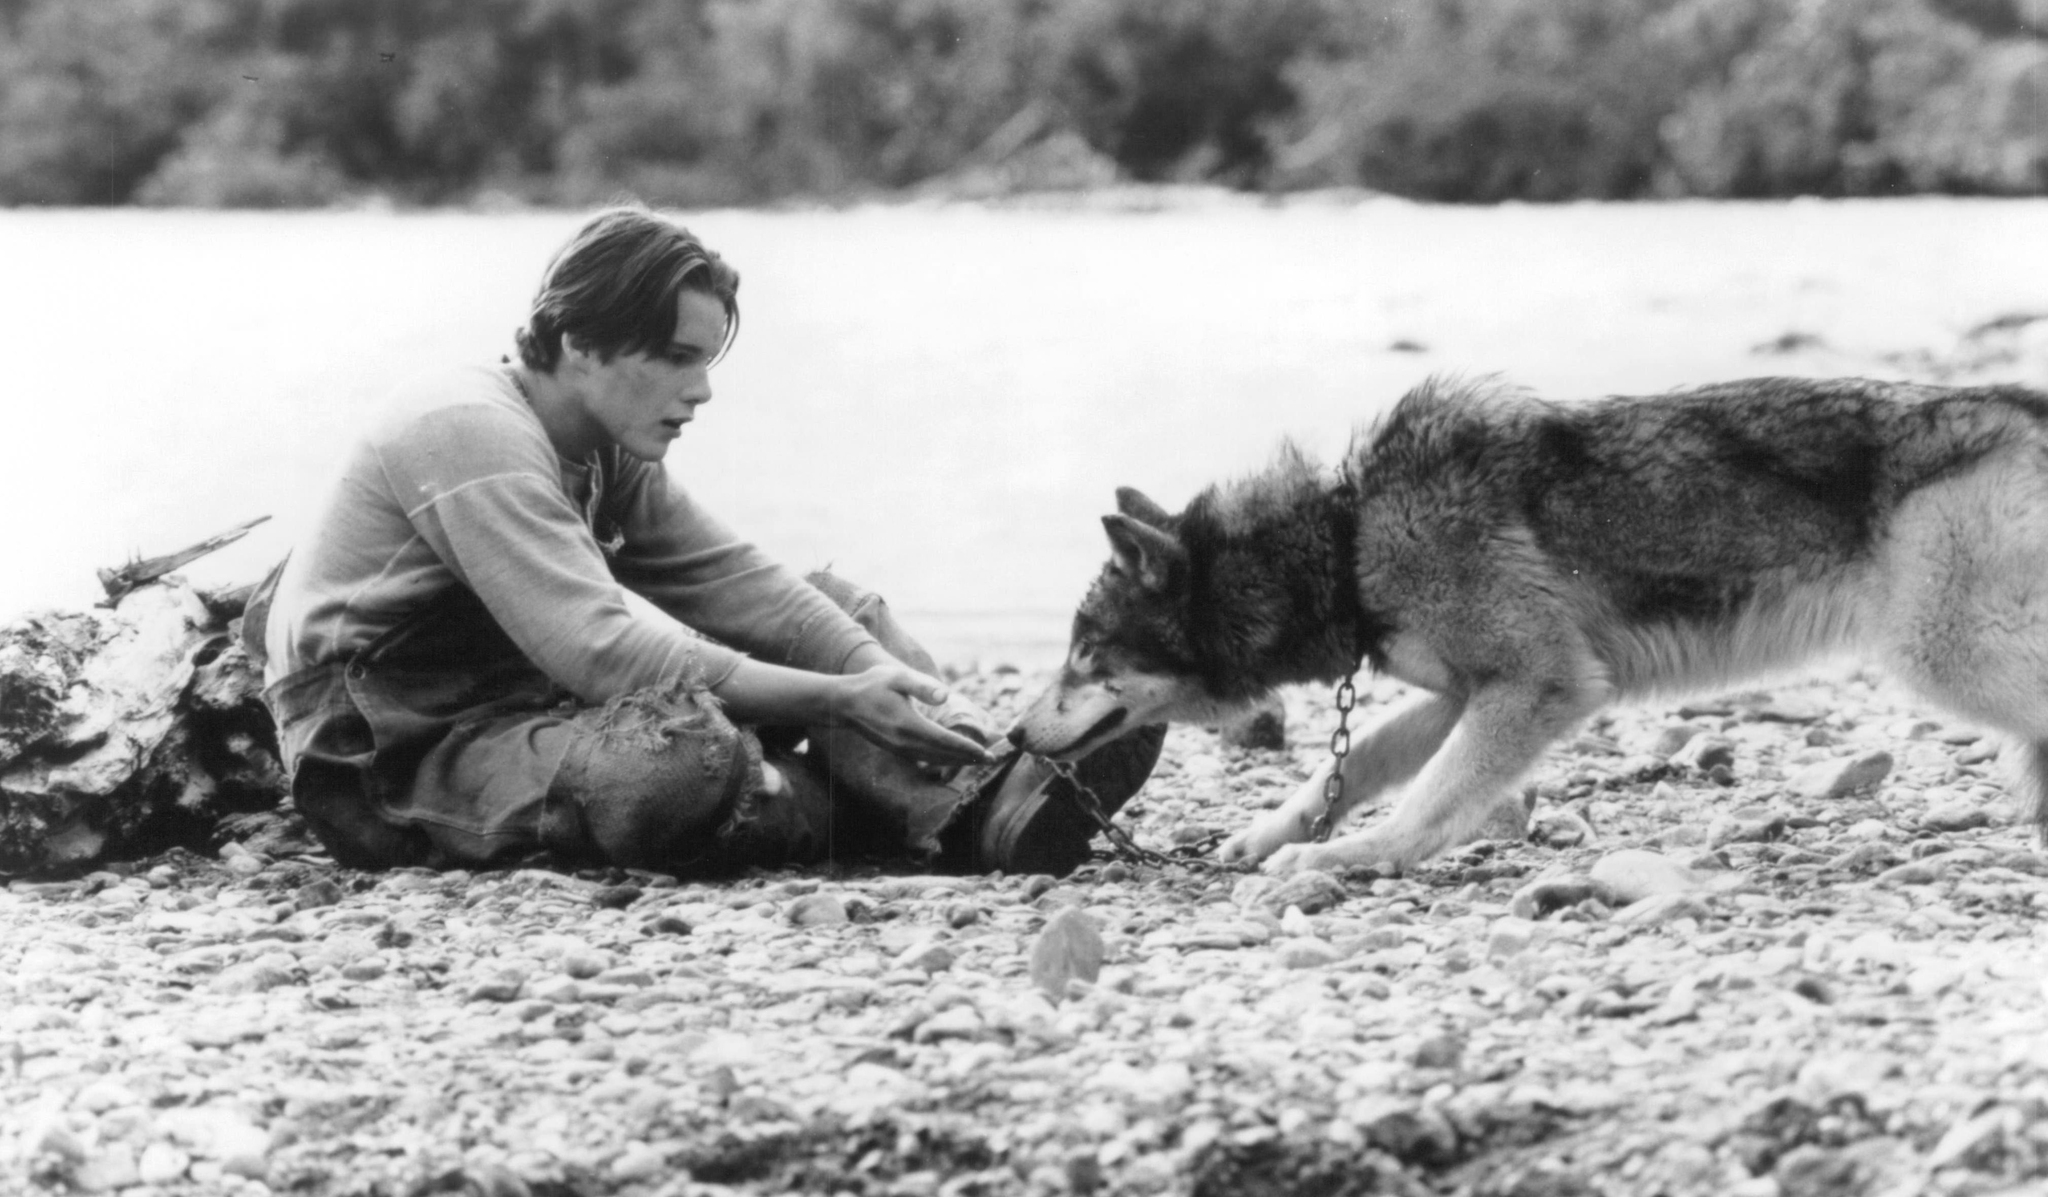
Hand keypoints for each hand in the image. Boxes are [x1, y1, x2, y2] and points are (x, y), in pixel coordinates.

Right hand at [831, 665, 998, 766]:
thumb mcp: (898, 677)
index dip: (967, 748)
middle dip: (968, 758)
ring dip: (957, 762)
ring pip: (935, 760)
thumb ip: (923, 686)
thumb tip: (946, 695)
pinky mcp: (897, 750)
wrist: (845, 703)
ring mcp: (900, 749)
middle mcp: (905, 742)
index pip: (945, 741)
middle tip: (992, 760)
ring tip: (977, 760)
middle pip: (943, 755)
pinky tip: (953, 759)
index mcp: (909, 725)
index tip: (986, 752)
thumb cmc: (873, 685)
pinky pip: (925, 759)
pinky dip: (942, 760)